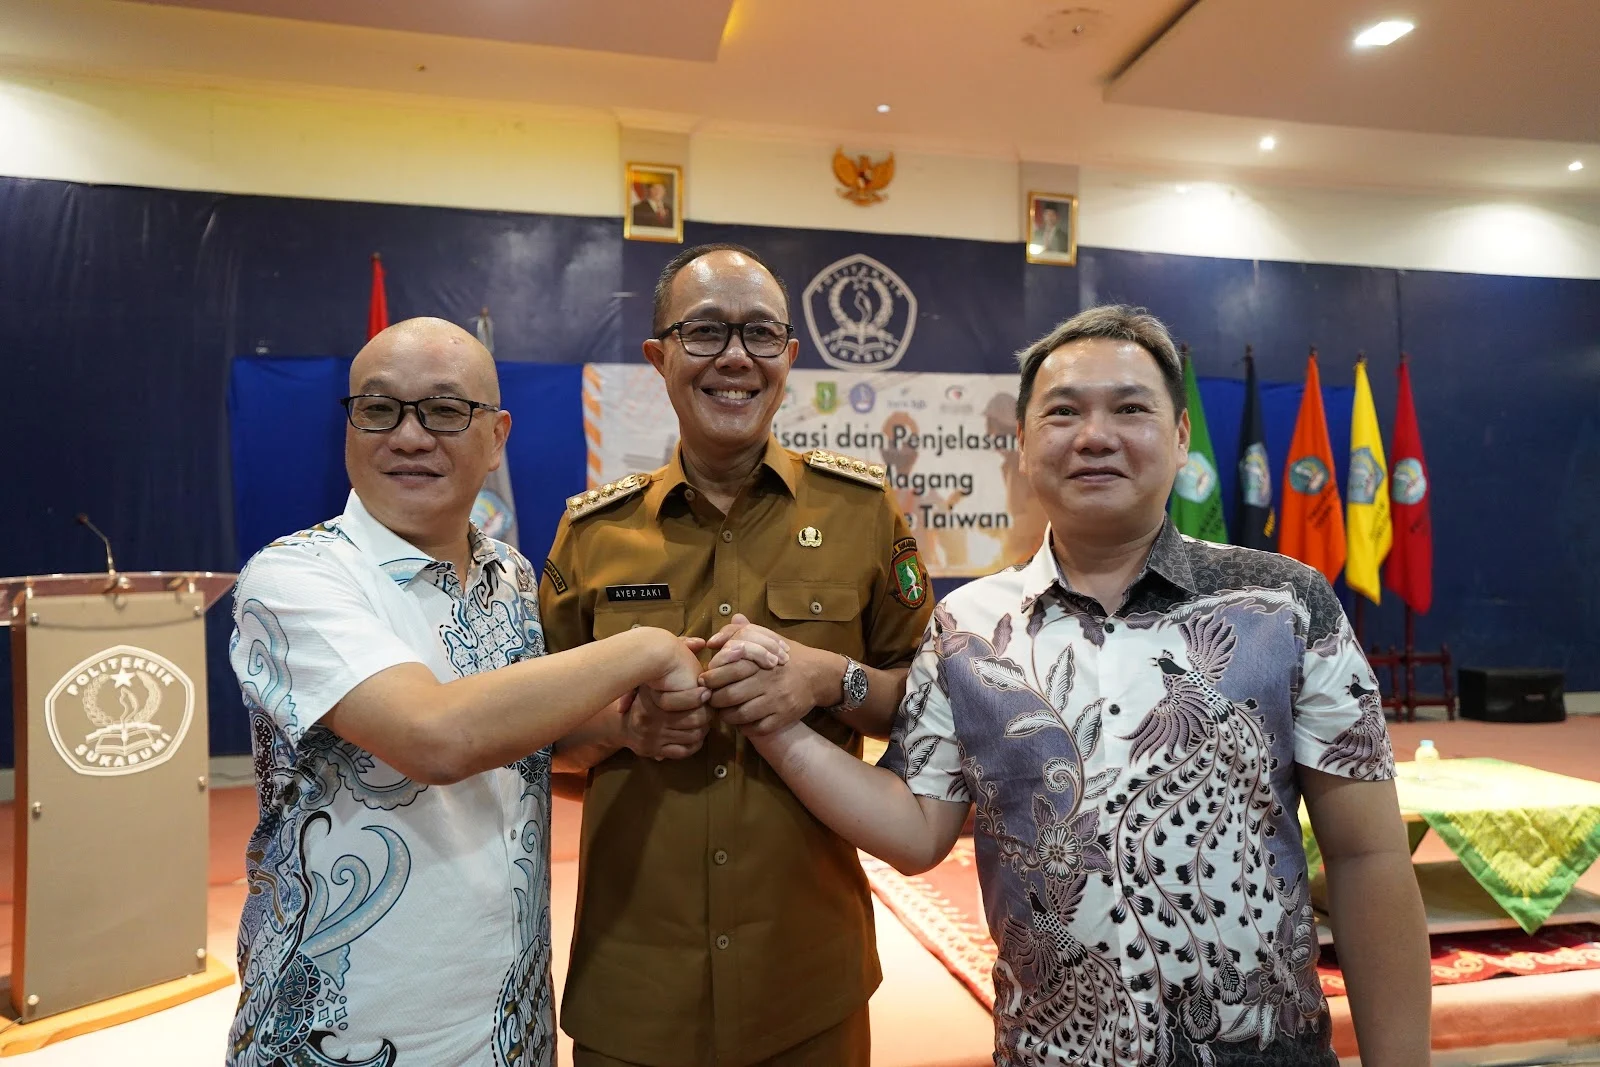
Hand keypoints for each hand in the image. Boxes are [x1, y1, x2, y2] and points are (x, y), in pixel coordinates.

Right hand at [621, 683, 711, 760]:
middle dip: (707, 715)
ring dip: (703, 730)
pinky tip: (696, 738)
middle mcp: (652, 719)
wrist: (619, 725)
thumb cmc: (641, 699)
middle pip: (695, 719)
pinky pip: (683, 751)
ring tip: (705, 723)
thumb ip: (665, 677)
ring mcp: (653, 737)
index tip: (707, 693)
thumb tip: (701, 665)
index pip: (688, 701)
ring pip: (692, 736)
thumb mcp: (648, 684)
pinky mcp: (655, 751)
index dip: (700, 698)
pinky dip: (694, 745)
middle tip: (710, 710)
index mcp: (652, 700)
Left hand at [702, 615, 839, 736]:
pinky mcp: (783, 718)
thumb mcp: (765, 638)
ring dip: (726, 716)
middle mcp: (768, 681)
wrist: (818, 674)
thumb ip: (738, 634)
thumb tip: (712, 641)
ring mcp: (776, 701)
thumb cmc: (785, 655)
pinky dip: (744, 728)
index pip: (727, 670)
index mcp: (760, 661)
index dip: (711, 678)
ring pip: (741, 715)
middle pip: (730, 695)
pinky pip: (757, 729)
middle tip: (711, 699)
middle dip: (715, 700)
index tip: (704, 681)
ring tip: (723, 711)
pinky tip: (741, 721)